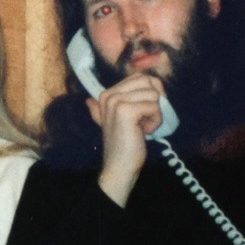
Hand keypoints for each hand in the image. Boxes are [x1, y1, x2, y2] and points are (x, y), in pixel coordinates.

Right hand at [86, 72, 167, 206]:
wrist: (118, 166)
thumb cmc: (123, 144)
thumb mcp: (115, 121)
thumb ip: (103, 110)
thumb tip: (89, 101)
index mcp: (106, 94)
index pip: (141, 77)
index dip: (151, 93)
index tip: (143, 113)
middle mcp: (109, 95)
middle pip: (149, 81)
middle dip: (156, 100)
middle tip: (146, 119)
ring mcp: (115, 102)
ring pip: (154, 94)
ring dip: (156, 113)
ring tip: (144, 127)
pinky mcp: (125, 111)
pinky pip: (154, 106)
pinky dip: (155, 121)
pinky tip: (145, 132)